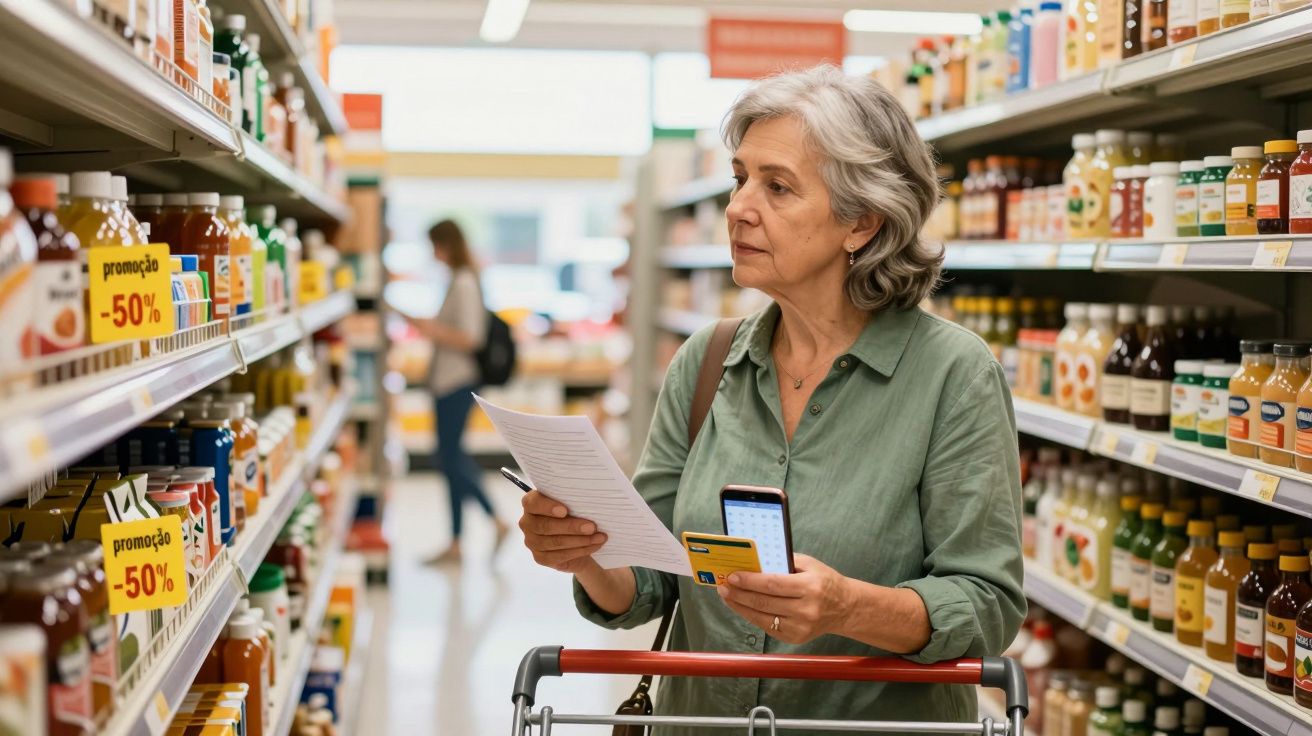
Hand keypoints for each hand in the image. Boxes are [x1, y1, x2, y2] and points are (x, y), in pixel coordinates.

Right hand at [518, 490, 607, 574]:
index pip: (532, 503)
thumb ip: (573, 500)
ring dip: (580, 540)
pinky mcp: (540, 557)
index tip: (565, 511)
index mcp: (531, 503)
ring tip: (599, 537)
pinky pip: (559, 556)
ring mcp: (531, 541)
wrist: (576, 537)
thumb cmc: (573, 513)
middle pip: (546, 526)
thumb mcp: (572, 503)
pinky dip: (580, 551)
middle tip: (591, 527)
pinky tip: (594, 546)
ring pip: (555, 542)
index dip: (547, 507)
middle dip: (571, 527)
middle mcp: (527, 522)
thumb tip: (590, 502)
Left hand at [717, 553, 852, 644]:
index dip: (750, 581)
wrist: (845, 608)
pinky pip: (767, 627)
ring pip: (762, 618)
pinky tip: (742, 607)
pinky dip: (752, 616)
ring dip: (740, 607)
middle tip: (724, 586)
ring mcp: (800, 627)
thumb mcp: (809, 564)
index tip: (733, 576)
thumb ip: (783, 562)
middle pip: (764, 602)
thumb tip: (753, 560)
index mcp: (810, 587)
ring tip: (727, 596)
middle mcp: (806, 610)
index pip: (773, 584)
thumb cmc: (825, 581)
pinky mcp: (795, 638)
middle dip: (739, 594)